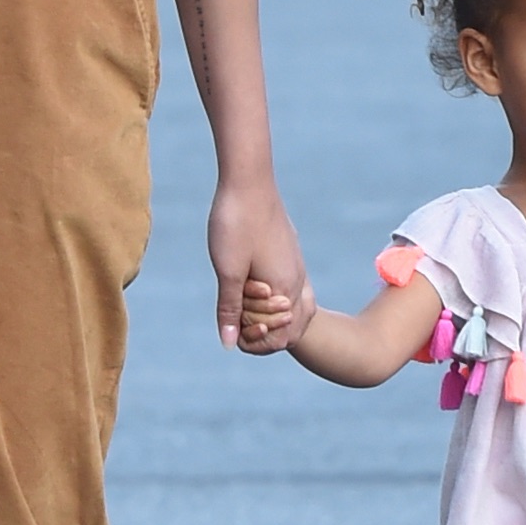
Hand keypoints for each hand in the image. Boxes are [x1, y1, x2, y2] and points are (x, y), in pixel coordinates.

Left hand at [206, 177, 309, 349]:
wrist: (248, 181)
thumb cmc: (236, 225)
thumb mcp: (227, 272)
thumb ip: (230, 310)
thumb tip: (229, 344)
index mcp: (286, 289)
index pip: (283, 339)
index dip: (256, 342)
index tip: (232, 325)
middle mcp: (298, 281)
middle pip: (291, 327)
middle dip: (262, 330)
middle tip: (235, 310)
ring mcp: (296, 267)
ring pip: (291, 308)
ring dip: (267, 313)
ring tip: (241, 298)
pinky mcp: (289, 254)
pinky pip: (289, 289)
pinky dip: (270, 297)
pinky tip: (249, 283)